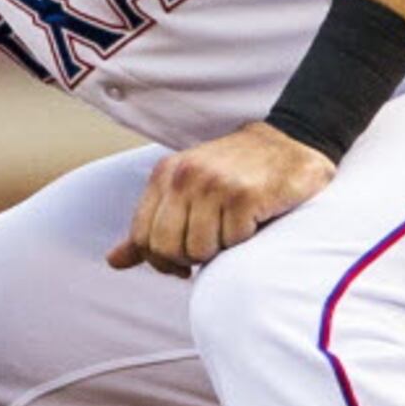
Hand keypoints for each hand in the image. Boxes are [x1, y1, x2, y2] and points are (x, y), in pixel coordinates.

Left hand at [108, 121, 334, 277]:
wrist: (291, 144)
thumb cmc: (234, 175)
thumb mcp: (185, 192)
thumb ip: (150, 227)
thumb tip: (113, 262)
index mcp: (164, 175)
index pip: (142, 238)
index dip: (161, 260)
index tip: (183, 261)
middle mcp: (185, 176)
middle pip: (167, 249)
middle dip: (190, 258)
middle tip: (213, 244)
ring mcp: (215, 184)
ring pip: (200, 250)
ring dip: (220, 249)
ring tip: (234, 228)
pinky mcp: (246, 195)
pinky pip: (233, 242)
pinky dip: (245, 240)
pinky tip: (255, 220)